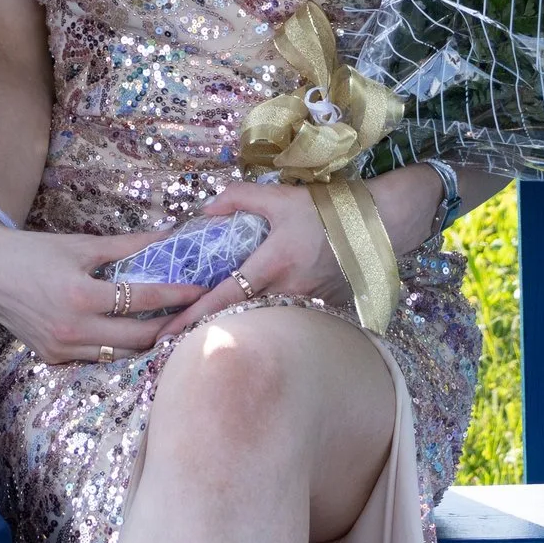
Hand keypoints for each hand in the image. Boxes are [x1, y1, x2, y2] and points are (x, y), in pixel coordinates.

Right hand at [0, 220, 203, 365]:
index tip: (201, 290)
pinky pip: (97, 358)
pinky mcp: (53, 358)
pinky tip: (135, 337)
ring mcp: (62, 349)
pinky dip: (118, 349)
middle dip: (171, 326)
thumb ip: (127, 246)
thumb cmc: (33, 251)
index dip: (176, 294)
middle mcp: (73, 329)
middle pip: (139, 337)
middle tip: (195, 315)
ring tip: (172, 328)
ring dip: (148, 342)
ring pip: (121, 355)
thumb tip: (166, 238)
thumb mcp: (82, 245)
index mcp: (81, 296)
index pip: (141, 299)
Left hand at [152, 169, 448, 339]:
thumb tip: (204, 210)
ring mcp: (307, 306)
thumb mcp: (278, 196)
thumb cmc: (327, 209)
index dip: (190, 318)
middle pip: (239, 320)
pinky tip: (258, 326)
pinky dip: (270, 322)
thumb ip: (237, 198)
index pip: (222, 297)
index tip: (163, 337)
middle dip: (208, 333)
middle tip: (172, 346)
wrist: (380, 224)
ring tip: (208, 339)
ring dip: (239, 329)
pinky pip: (289, 319)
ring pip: (264, 322)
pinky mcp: (323, 311)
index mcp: (272, 264)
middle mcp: (288, 291)